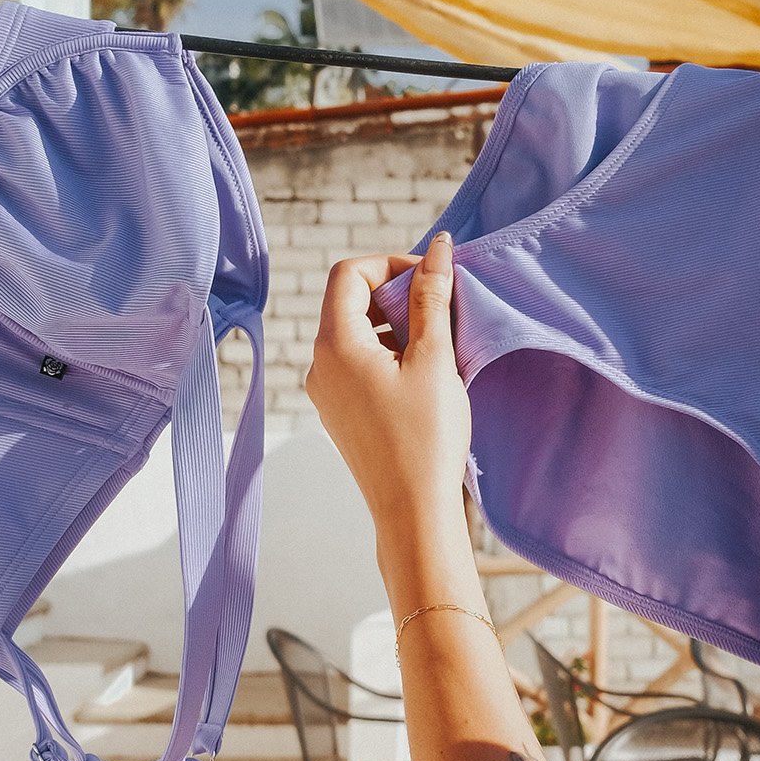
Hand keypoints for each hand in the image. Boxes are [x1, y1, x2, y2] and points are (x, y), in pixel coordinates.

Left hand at [306, 233, 472, 539]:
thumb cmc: (426, 438)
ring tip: (436, 343)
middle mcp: (320, 364)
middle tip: (440, 307)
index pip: (348, 273)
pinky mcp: (340, 412)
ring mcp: (327, 391)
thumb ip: (432, 298)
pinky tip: (423, 374)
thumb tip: (439, 249)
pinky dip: (387, 352)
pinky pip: (357, 363)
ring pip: (354, 332)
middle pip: (347, 300)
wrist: (413, 512)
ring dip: (393, 323)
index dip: (391, 264)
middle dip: (394, 293)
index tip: (432, 278)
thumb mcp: (434, 359)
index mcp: (334, 345)